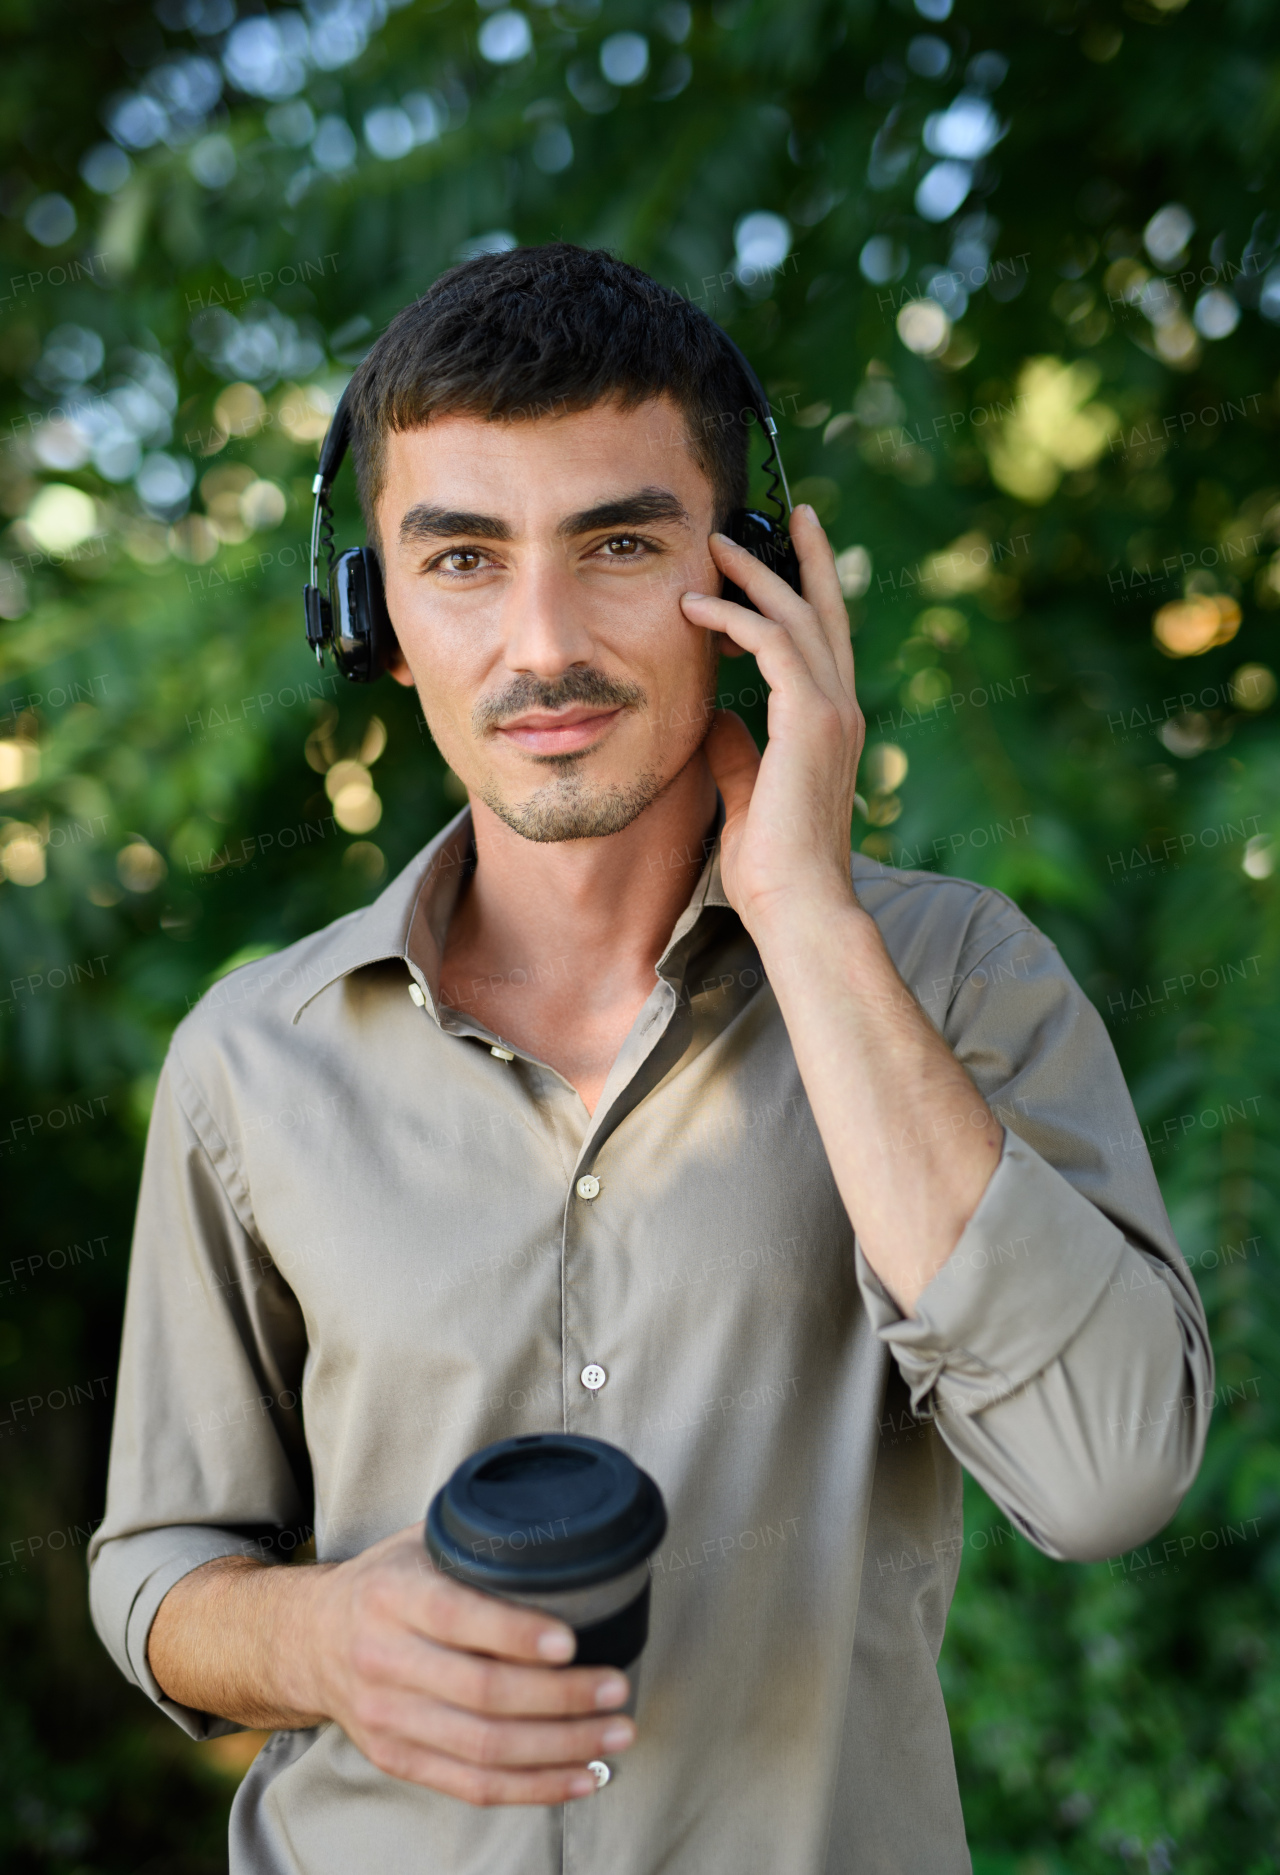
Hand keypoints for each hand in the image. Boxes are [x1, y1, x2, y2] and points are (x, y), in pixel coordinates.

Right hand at [305, 1525, 634, 1804]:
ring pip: (484, 1748)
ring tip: (614, 1733)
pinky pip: (472, 1786)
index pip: (456, 1617)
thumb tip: (567, 1531)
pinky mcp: (397, 1758)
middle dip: (561, 1697)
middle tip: (617, 1687)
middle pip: (481, 1694)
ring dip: (560, 1747)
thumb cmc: (387, 1582)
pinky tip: (580, 1778)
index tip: (570, 1641)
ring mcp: (388, 1717)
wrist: (310, 1639)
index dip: (515, 1634)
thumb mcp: (421, 1541)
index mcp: (393, 1594)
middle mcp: (385, 1658)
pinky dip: (534, 1787)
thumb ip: (480, 1538)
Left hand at [680, 504, 863, 932]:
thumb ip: (737, 752)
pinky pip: (773, 644)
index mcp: (829, 727)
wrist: (799, 908)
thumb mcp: (747, 795)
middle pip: (825, 612)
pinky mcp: (811, 720)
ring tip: (716, 546)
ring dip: (755, 576)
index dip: (803, 597)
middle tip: (788, 512)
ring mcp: (831, 712)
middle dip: (805, 557)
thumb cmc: (774, 869)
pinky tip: (695, 608)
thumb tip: (715, 719)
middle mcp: (840, 710)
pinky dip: (735, 619)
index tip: (773, 565)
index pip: (821, 644)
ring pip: (797, 617)